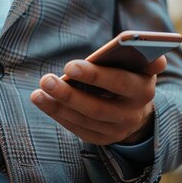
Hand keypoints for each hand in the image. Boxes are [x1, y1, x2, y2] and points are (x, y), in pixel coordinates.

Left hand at [30, 56, 166, 145]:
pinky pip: (78, 129)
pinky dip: (59, 114)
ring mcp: (117, 130)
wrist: (138, 109)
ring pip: (84, 120)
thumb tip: (137, 43)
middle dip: (69, 94)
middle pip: (97, 107)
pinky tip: (43, 101)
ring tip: (37, 92)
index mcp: (143, 90)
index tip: (68, 66)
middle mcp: (131, 114)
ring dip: (57, 106)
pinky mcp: (103, 139)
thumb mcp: (142, 65)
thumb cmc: (132, 75)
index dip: (94, 75)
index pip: (119, 82)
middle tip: (45, 80)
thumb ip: (143, 55)